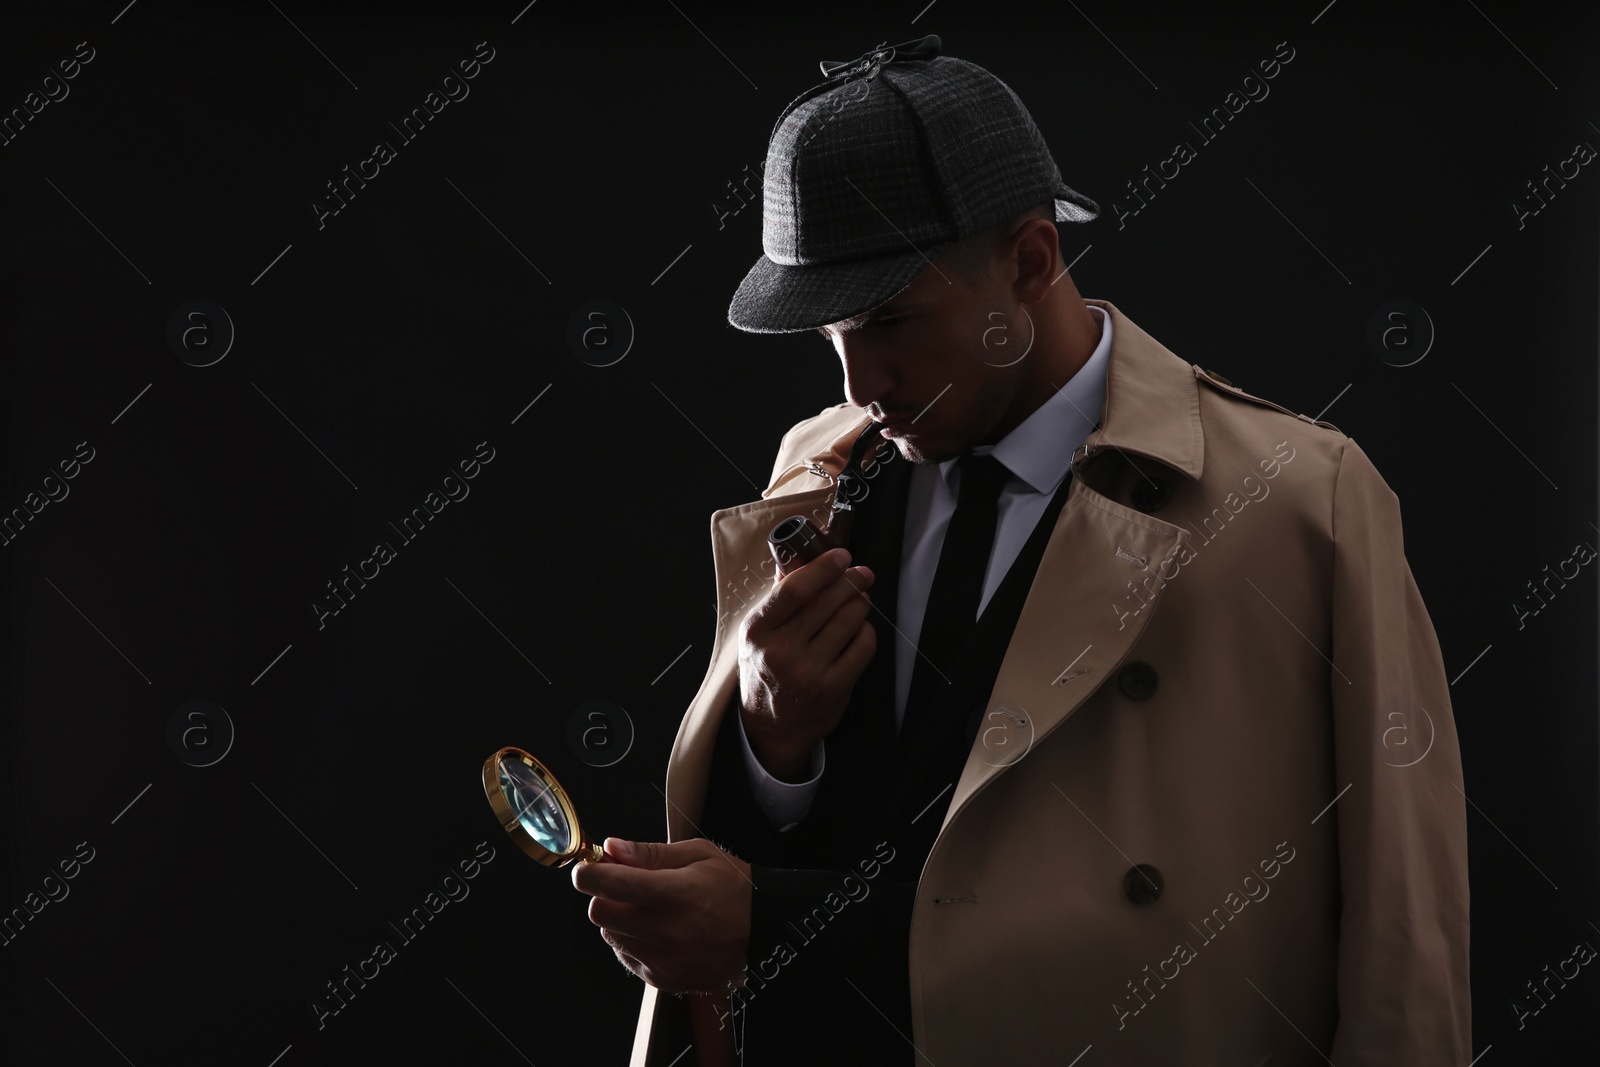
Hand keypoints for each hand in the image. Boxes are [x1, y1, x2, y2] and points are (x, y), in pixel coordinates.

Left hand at [571, 837, 752, 993]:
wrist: (763, 932)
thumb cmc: (732, 887)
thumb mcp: (698, 854)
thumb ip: (651, 853)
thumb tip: (612, 848)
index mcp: (671, 893)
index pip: (607, 884)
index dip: (588, 872)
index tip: (589, 868)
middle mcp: (662, 930)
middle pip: (599, 913)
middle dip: (605, 895)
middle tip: (625, 886)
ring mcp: (661, 958)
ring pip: (610, 935)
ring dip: (619, 919)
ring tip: (648, 910)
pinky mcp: (662, 978)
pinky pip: (627, 956)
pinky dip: (632, 941)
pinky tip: (657, 931)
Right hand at [738, 547, 875, 780]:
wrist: (771, 727)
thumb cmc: (765, 670)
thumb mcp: (758, 633)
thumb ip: (778, 596)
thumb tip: (797, 556)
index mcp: (758, 631)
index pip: (794, 590)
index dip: (822, 568)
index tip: (841, 555)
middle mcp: (781, 651)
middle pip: (828, 601)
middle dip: (851, 581)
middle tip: (862, 574)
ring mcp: (809, 672)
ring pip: (849, 620)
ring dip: (861, 603)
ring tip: (861, 599)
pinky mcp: (834, 687)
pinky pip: (863, 646)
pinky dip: (866, 631)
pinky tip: (860, 628)